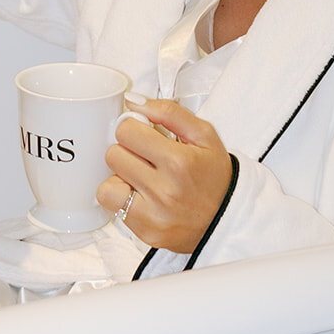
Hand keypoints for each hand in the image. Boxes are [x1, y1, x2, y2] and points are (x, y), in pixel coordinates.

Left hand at [97, 97, 232, 253]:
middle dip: (127, 152)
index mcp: (178, 162)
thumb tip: (133, 102)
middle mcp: (164, 191)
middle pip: (113, 155)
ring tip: (141, 178)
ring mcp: (153, 215)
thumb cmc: (214, 176)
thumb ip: (168, 112)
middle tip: (145, 157)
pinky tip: (142, 196)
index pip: (126, 131)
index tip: (143, 135)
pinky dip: (122, 199)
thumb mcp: (204, 135)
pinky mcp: (144, 232)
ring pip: (107, 185)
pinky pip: (112, 206)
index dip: (133, 129)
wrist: (226, 218)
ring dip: (120, 178)